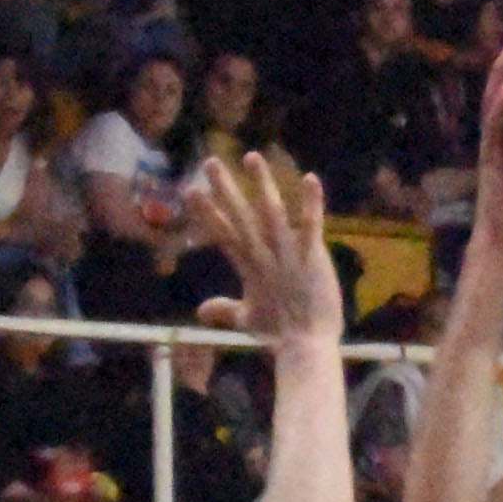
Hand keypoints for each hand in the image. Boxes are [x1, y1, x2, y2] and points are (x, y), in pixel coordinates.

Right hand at [186, 150, 342, 353]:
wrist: (306, 345)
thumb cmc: (278, 334)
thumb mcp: (247, 320)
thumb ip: (224, 310)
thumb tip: (200, 311)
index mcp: (248, 267)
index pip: (222, 233)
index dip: (207, 212)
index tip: (191, 190)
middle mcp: (263, 255)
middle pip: (239, 216)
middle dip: (225, 189)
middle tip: (210, 161)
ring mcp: (286, 253)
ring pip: (270, 212)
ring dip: (262, 183)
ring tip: (252, 156)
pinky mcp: (311, 255)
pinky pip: (311, 224)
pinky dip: (311, 202)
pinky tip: (311, 178)